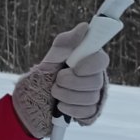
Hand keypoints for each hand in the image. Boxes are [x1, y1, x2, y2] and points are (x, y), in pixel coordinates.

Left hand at [11, 23, 109, 138]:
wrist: (37, 96)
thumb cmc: (50, 71)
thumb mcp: (55, 53)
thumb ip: (68, 41)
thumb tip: (84, 27)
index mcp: (91, 60)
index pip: (101, 61)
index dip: (89, 65)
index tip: (73, 66)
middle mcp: (97, 78)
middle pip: (95, 82)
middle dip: (71, 82)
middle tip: (58, 79)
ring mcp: (94, 96)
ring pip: (89, 98)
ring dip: (67, 95)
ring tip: (55, 91)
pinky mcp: (89, 112)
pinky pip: (85, 112)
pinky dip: (69, 108)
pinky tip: (60, 105)